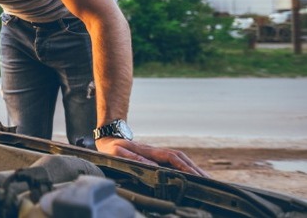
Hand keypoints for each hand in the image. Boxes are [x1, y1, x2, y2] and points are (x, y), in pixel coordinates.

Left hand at [95, 137, 209, 176]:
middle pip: (181, 158)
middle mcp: (156, 151)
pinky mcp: (157, 157)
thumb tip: (151, 165)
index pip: (171, 158)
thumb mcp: (118, 152)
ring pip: (180, 159)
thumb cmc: (112, 147)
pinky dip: (187, 168)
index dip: (184, 166)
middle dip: (195, 169)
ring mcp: (158, 154)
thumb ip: (133, 157)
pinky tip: (193, 176)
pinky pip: (175, 162)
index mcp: (149, 151)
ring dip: (194, 168)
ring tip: (207, 180)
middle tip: (209, 181)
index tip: (195, 175)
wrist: (109, 138)